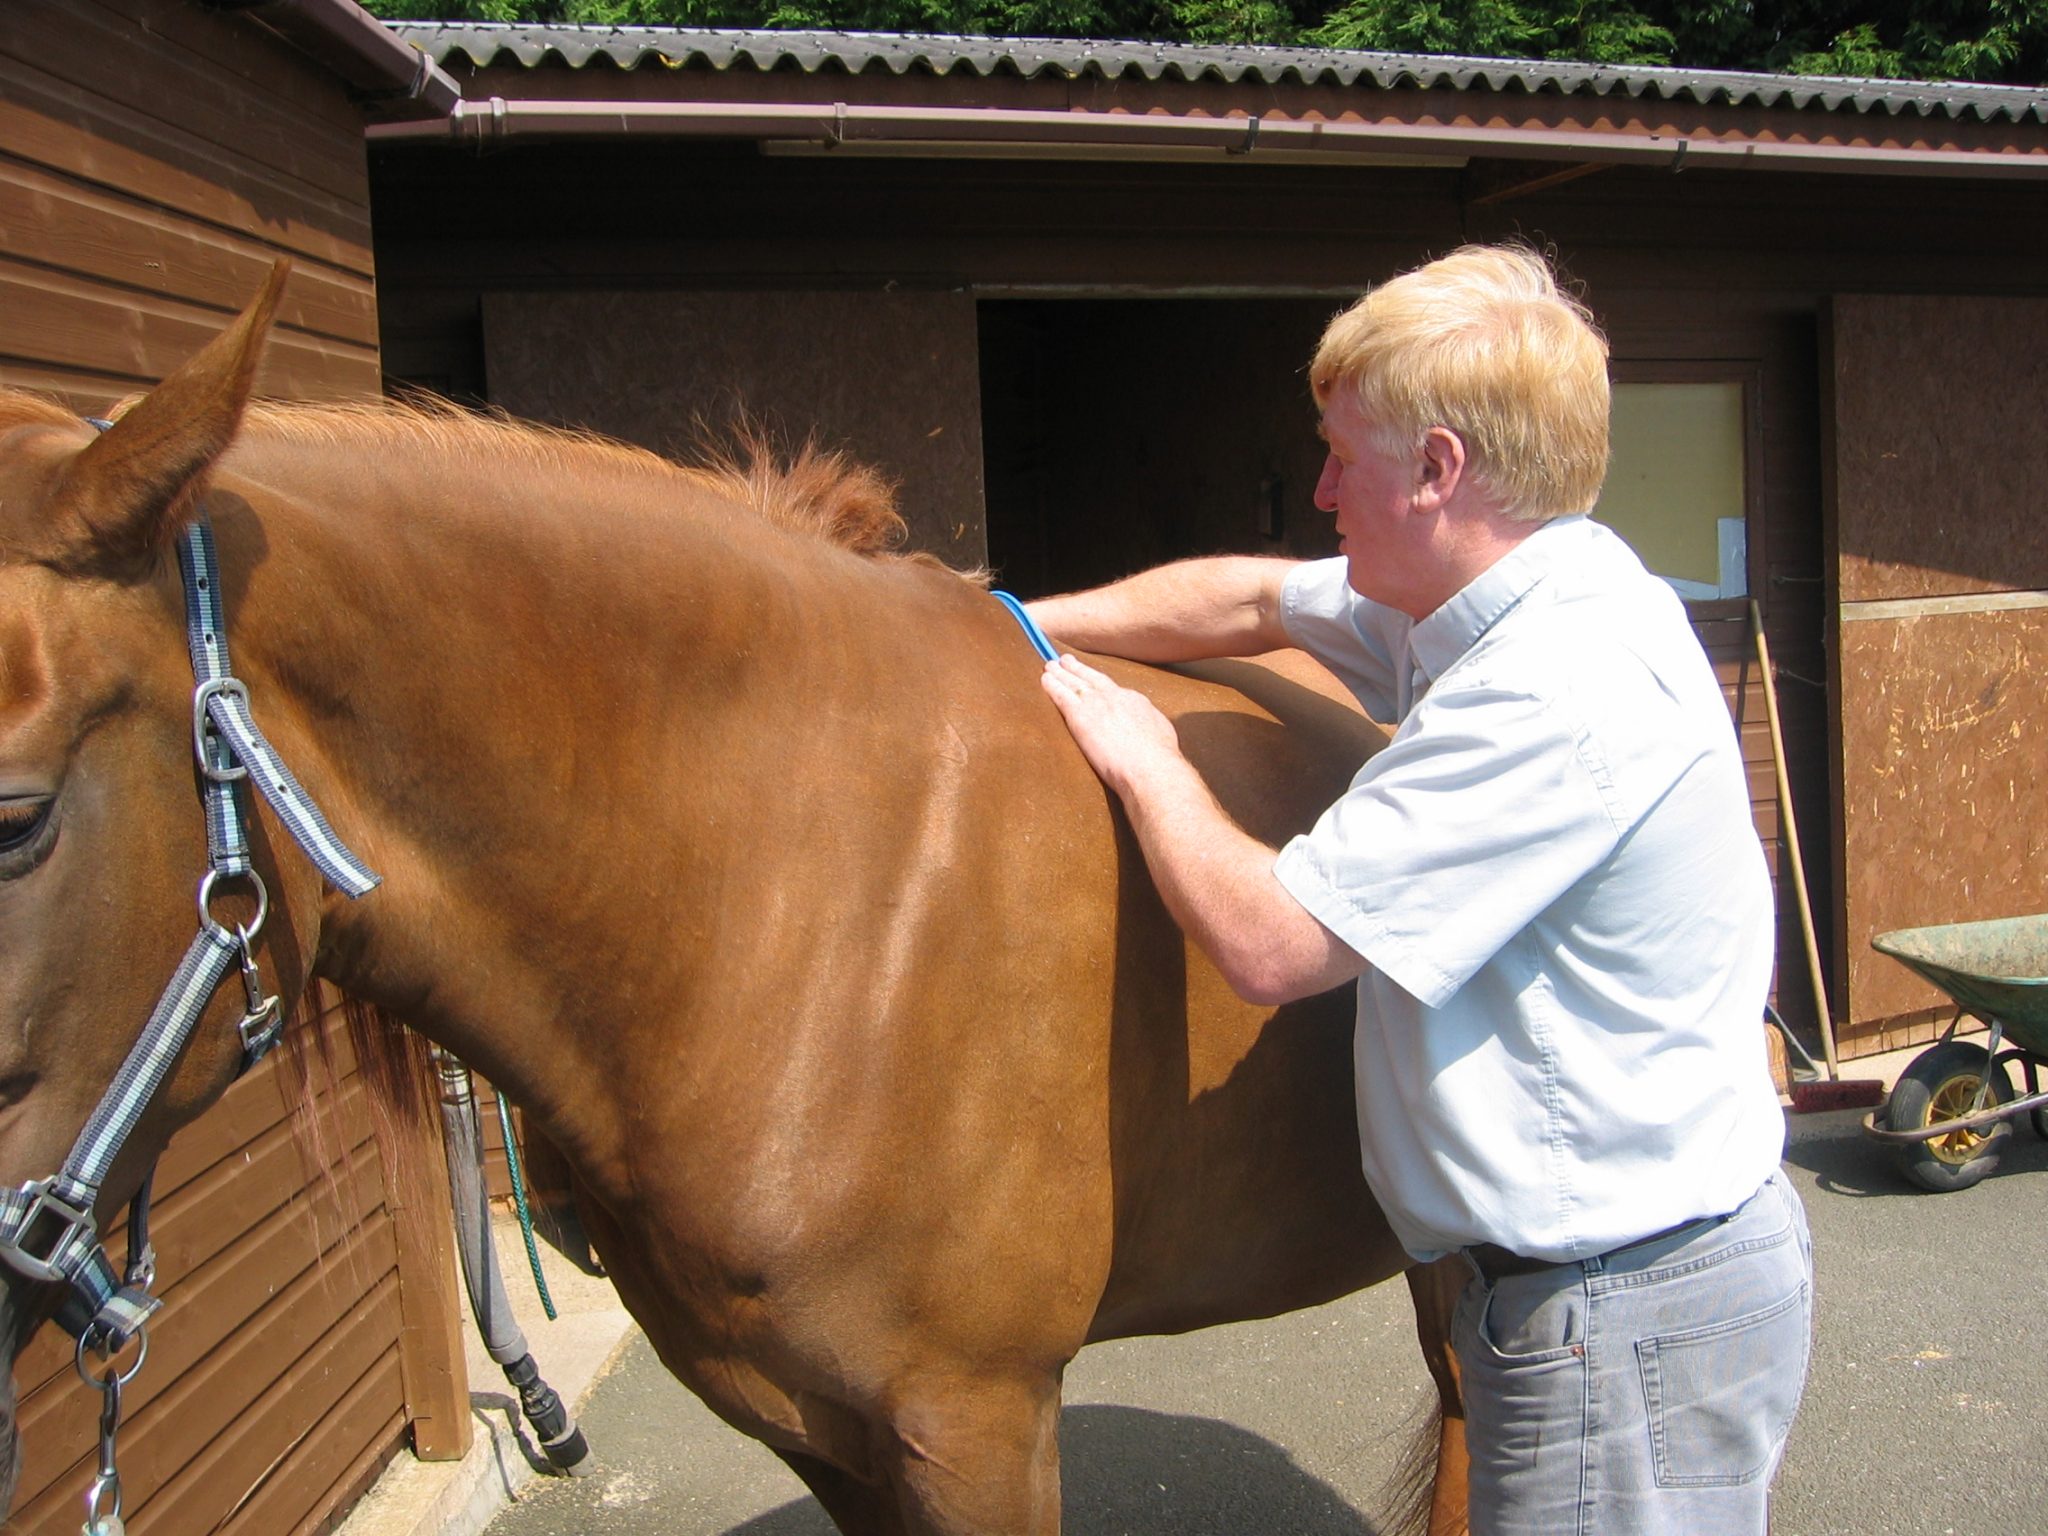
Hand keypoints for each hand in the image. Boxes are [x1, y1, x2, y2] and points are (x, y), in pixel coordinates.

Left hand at [1039, 654, 1185, 796]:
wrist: (1149, 765)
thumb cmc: (1159, 758)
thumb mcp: (1161, 732)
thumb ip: (1149, 723)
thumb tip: (1146, 725)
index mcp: (1134, 701)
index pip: (1113, 689)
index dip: (1100, 684)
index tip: (1093, 681)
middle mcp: (1114, 697)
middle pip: (1092, 678)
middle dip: (1078, 668)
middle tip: (1065, 660)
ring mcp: (1096, 704)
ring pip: (1074, 683)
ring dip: (1061, 673)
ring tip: (1050, 665)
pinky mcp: (1080, 716)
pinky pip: (1062, 696)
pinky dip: (1052, 686)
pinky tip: (1044, 679)